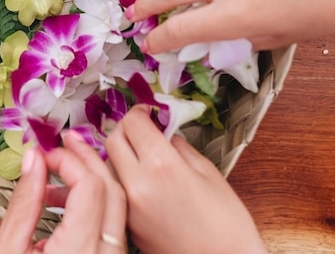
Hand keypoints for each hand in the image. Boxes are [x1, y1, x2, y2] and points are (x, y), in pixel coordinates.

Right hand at [0, 131, 127, 252]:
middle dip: (87, 158)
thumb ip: (23, 204)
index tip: (45, 154)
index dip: (68, 160)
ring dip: (93, 179)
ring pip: (118, 206)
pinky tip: (67, 201)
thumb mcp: (7, 251)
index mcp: (78, 251)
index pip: (89, 186)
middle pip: (111, 190)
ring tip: (61, 171)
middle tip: (66, 141)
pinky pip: (114, 224)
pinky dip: (96, 203)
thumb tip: (33, 159)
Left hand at [106, 107, 265, 253]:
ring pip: (108, 164)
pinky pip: (116, 189)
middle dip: (125, 128)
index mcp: (162, 166)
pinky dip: (122, 176)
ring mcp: (129, 207)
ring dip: (118, 152)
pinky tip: (139, 177)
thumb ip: (179, 146)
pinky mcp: (128, 224)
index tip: (149, 112)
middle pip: (112, 140)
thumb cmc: (226, 223)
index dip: (141, 111)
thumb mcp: (209, 172)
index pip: (133, 123)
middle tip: (141, 128)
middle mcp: (138, 185)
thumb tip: (163, 133)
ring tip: (138, 152)